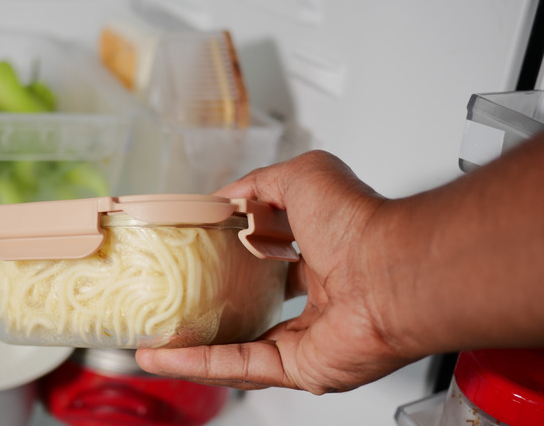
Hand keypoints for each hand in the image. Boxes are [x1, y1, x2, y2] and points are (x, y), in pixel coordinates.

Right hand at [136, 151, 418, 393]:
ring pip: (239, 347)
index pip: (272, 263)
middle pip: (255, 311)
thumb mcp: (302, 176)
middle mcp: (318, 304)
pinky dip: (196, 362)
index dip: (235, 259)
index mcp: (323, 259)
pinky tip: (161, 356)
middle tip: (174, 301)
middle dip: (215, 309)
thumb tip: (222, 197)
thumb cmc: (359, 222)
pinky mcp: (298, 367)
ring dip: (194, 345)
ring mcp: (308, 340)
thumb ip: (259, 183)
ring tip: (154, 339)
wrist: (389, 271)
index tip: (200, 254)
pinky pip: (239, 366)